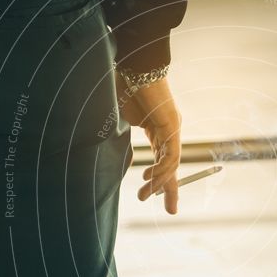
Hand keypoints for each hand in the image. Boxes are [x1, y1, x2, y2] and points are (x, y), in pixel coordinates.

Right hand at [116, 73, 181, 213]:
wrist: (134, 65)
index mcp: (157, 129)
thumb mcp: (119, 117)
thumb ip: (118, 135)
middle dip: (170, 190)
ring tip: (144, 195)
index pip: (162, 160)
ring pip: (171, 164)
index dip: (160, 180)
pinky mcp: (173, 125)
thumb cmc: (124, 85)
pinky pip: (170, 155)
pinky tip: (149, 179)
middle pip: (172, 166)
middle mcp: (169, 130)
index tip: (152, 197)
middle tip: (171, 211)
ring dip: (158, 182)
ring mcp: (173, 128)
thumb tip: (103, 150)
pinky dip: (161, 169)